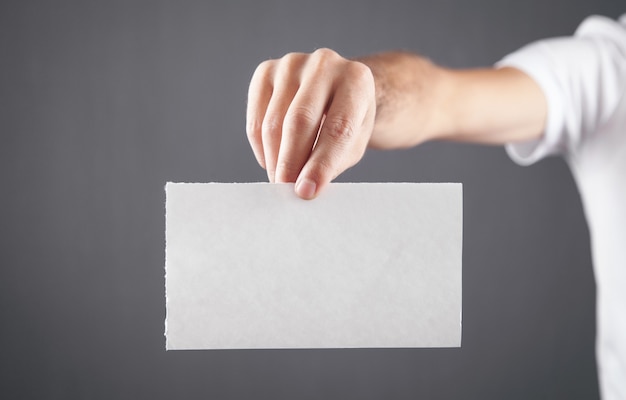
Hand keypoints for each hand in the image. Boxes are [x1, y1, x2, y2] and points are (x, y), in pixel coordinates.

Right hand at [246, 48, 375, 198]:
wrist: (337, 88)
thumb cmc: (347, 122)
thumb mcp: (353, 144)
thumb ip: (331, 164)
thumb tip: (302, 189)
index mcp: (357, 80)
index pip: (338, 128)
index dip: (320, 164)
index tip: (306, 191)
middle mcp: (325, 63)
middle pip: (300, 120)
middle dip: (290, 162)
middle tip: (285, 190)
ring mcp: (292, 63)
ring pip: (273, 122)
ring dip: (274, 159)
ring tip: (281, 179)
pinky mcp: (266, 71)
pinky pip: (256, 119)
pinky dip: (261, 148)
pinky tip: (272, 159)